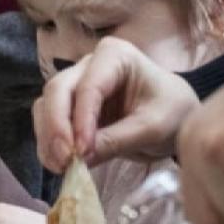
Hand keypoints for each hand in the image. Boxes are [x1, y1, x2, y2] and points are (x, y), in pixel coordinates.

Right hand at [33, 38, 198, 173]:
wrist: (176, 117)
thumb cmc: (172, 113)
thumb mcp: (152, 128)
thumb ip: (117, 140)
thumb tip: (81, 159)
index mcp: (115, 56)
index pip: (88, 86)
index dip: (80, 120)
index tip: (82, 152)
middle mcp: (88, 64)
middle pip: (57, 90)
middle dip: (56, 127)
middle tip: (64, 161)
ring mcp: (76, 83)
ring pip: (47, 106)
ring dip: (49, 138)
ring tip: (62, 167)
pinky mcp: (70, 106)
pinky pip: (49, 121)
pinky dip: (50, 144)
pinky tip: (61, 165)